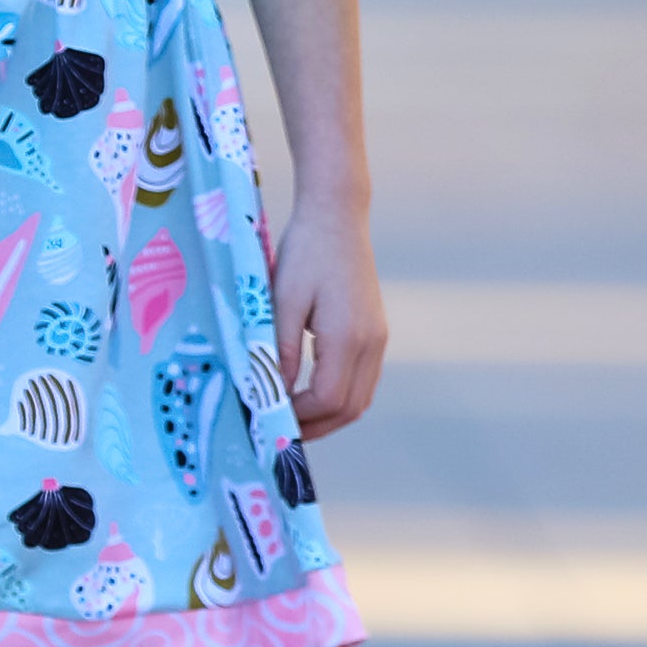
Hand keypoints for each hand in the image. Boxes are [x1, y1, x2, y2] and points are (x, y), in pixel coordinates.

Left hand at [271, 195, 386, 439]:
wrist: (336, 216)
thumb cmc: (304, 252)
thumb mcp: (281, 300)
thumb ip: (280, 350)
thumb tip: (275, 393)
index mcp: (347, 336)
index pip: (328, 399)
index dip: (299, 416)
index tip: (268, 415)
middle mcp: (371, 342)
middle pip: (350, 407)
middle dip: (316, 426)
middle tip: (279, 430)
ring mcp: (378, 337)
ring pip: (361, 397)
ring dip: (329, 415)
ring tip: (293, 417)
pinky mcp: (376, 331)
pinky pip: (363, 379)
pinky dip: (340, 396)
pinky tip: (311, 392)